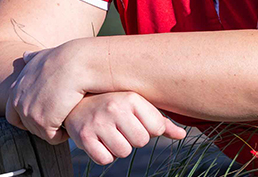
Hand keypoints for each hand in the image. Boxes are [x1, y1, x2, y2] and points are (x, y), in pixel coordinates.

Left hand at [5, 45, 85, 143]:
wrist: (74, 64)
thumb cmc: (63, 57)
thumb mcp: (42, 56)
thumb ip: (32, 60)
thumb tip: (26, 56)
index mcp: (15, 90)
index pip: (12, 116)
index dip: (26, 120)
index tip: (42, 118)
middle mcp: (19, 103)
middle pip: (28, 127)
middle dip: (43, 126)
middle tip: (58, 120)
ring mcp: (29, 114)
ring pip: (42, 133)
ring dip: (54, 130)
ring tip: (66, 120)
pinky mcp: (43, 122)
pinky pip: (53, 138)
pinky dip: (63, 135)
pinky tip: (71, 125)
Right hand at [65, 92, 185, 164]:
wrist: (76, 102)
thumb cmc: (113, 104)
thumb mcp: (137, 106)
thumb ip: (160, 121)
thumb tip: (182, 135)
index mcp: (132, 97)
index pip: (156, 128)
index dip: (148, 129)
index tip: (135, 121)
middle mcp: (115, 107)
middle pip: (141, 142)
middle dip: (133, 139)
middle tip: (120, 127)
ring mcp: (98, 122)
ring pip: (124, 152)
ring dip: (118, 147)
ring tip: (109, 132)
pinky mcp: (83, 137)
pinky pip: (105, 159)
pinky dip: (103, 154)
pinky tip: (98, 139)